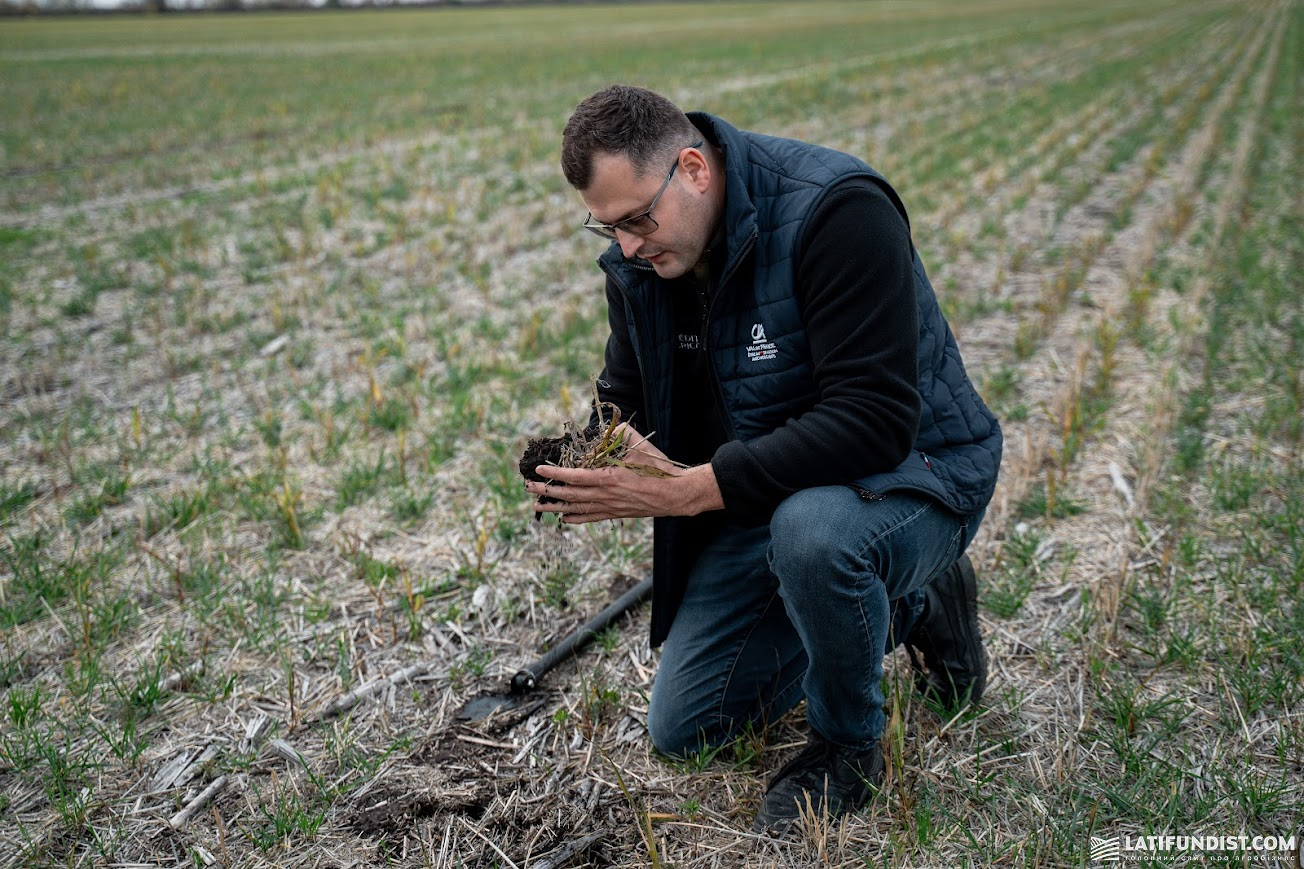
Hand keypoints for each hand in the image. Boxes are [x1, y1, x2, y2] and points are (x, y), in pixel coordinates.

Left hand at [525, 429, 722, 523]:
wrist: (675, 494)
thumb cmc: (657, 467)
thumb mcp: (639, 445)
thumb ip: (619, 434)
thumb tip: (605, 428)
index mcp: (609, 477)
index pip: (574, 476)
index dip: (554, 474)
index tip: (538, 470)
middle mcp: (605, 495)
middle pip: (568, 495)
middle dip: (545, 492)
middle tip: (527, 488)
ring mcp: (609, 507)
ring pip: (575, 509)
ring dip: (554, 508)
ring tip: (536, 506)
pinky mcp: (615, 513)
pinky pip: (590, 517)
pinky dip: (575, 518)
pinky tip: (564, 518)